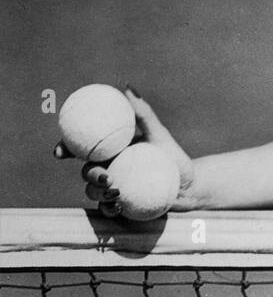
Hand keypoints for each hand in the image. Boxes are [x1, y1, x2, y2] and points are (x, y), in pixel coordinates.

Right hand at [53, 87, 200, 214]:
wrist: (188, 184)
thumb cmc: (172, 156)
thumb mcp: (159, 134)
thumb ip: (143, 114)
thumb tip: (127, 88)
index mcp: (110, 151)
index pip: (81, 149)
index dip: (64, 149)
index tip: (60, 151)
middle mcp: (107, 169)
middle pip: (85, 172)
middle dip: (89, 175)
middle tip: (106, 175)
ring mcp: (111, 188)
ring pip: (93, 192)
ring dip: (98, 193)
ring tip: (116, 191)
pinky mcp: (120, 206)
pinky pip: (108, 209)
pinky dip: (110, 208)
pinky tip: (118, 206)